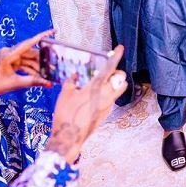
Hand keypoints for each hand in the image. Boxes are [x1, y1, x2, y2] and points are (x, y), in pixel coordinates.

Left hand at [0, 30, 53, 104]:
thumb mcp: (14, 83)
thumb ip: (33, 82)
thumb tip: (49, 83)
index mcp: (8, 54)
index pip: (29, 43)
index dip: (42, 36)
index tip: (53, 31)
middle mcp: (8, 52)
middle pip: (30, 53)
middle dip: (42, 60)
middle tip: (54, 65)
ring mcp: (8, 57)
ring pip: (27, 60)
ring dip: (36, 67)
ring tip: (47, 74)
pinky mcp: (8, 62)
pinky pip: (22, 64)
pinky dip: (29, 69)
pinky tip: (37, 75)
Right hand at [45, 45, 127, 162]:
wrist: (69, 137)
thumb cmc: (66, 114)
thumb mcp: (65, 95)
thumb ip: (71, 82)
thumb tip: (75, 75)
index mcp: (96, 87)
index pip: (110, 68)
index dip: (116, 56)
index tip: (120, 48)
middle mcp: (106, 95)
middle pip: (120, 78)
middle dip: (117, 72)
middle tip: (108, 71)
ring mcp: (108, 104)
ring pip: (119, 89)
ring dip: (115, 83)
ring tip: (102, 83)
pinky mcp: (107, 112)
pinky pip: (113, 99)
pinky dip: (108, 94)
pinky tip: (95, 97)